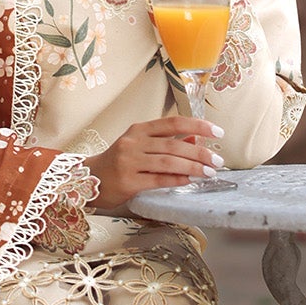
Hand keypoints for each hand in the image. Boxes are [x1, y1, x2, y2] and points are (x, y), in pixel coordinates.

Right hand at [84, 117, 225, 212]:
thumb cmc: (117, 162)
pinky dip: (177, 179)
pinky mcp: (128, 182)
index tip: (217, 132)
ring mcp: (129, 162)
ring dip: (193, 167)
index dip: (198, 125)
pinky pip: (158, 179)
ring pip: (168, 162)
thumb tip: (197, 139)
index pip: (173, 123)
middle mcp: (133, 143)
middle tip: (217, 160)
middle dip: (200, 153)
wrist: (88, 179)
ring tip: (209, 172)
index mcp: (138, 130)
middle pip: (174, 144)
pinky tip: (190, 180)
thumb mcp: (139, 145)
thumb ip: (166, 142)